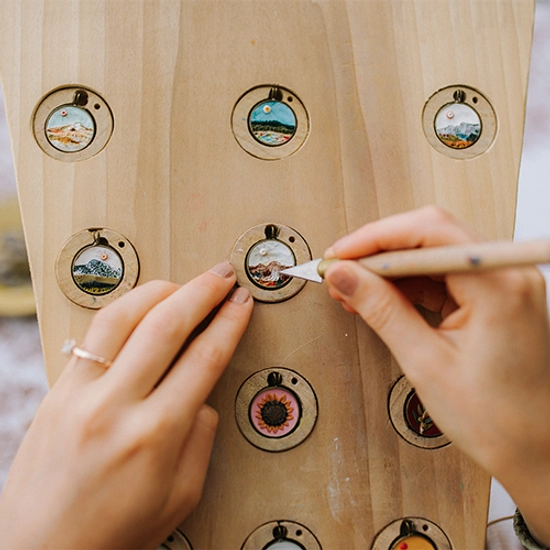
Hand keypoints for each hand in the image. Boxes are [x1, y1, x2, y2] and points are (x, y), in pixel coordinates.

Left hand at [0, 263, 252, 549]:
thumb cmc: (113, 535)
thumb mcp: (180, 497)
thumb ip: (200, 438)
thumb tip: (200, 394)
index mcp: (155, 436)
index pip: (204, 358)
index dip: (229, 323)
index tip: (243, 302)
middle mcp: (115, 406)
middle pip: (167, 324)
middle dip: (203, 291)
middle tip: (223, 275)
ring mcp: (79, 394)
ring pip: (123, 315)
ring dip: (160, 290)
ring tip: (184, 284)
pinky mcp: (56, 391)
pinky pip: (94, 334)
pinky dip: (124, 310)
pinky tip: (142, 307)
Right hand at [324, 206, 549, 545]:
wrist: (531, 450)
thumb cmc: (497, 418)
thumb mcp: (426, 363)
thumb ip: (382, 310)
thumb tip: (346, 276)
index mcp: (499, 286)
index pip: (428, 232)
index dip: (375, 238)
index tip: (340, 254)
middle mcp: (506, 274)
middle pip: (429, 236)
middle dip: (377, 251)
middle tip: (340, 270)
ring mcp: (500, 284)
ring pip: (430, 254)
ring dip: (387, 269)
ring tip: (352, 288)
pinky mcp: (490, 297)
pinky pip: (439, 276)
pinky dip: (405, 284)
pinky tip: (378, 297)